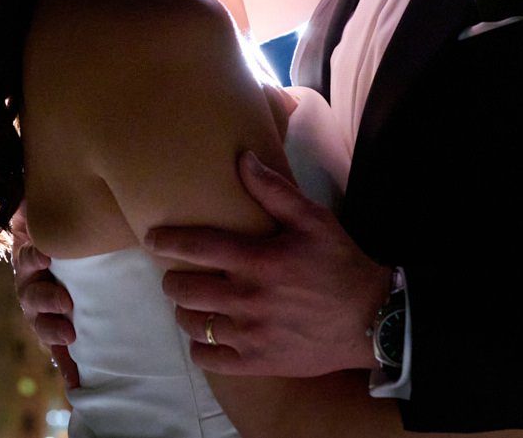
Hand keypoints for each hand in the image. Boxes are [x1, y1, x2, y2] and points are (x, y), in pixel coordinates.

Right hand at [10, 204, 80, 388]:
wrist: (76, 257)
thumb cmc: (63, 234)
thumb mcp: (46, 217)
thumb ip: (33, 207)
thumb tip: (26, 197)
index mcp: (31, 262)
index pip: (27, 262)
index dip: (32, 260)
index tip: (45, 256)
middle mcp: (33, 290)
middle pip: (32, 297)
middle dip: (46, 299)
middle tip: (65, 301)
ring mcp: (46, 315)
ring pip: (42, 326)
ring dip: (54, 332)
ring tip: (70, 334)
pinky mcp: (62, 336)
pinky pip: (62, 355)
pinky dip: (68, 369)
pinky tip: (76, 384)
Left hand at [145, 151, 389, 376]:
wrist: (372, 320)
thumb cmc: (340, 264)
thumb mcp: (313, 219)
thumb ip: (274, 190)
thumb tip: (241, 159)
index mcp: (258, 261)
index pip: (198, 247)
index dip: (168, 241)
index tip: (151, 238)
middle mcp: (248, 300)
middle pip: (185, 290)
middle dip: (173, 280)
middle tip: (177, 275)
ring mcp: (250, 336)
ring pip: (193, 324)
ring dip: (186, 311)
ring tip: (192, 303)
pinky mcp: (257, 363)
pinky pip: (209, 358)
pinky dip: (200, 346)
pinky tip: (205, 335)